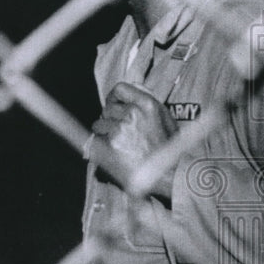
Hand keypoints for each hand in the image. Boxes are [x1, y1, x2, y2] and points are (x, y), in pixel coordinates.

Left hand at [90, 82, 177, 199]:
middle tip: (122, 135)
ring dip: (105, 135)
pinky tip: (115, 156)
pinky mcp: (108, 147)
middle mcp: (132, 114)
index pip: (120, 89)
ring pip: (98, 126)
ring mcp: (118, 130)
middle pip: (107, 109)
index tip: (114, 106)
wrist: (168, 177)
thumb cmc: (169, 151)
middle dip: (111, 120)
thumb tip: (134, 86)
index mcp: (148, 105)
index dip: (114, 98)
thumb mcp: (167, 120)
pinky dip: (101, 149)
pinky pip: (94, 142)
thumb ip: (150, 101)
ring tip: (121, 148)